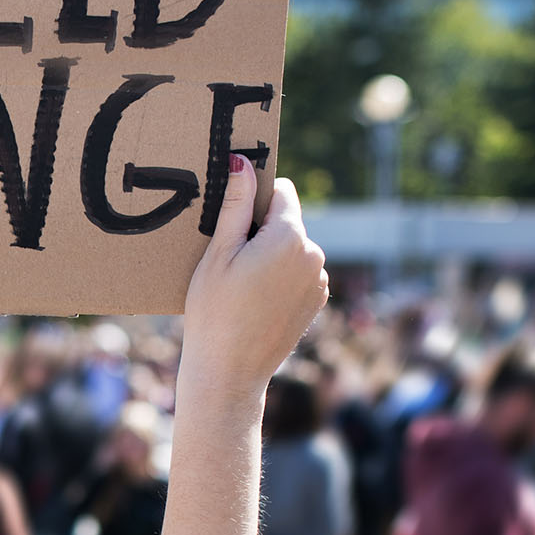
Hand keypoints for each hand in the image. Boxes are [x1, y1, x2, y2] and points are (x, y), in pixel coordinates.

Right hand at [179, 162, 328, 390]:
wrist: (230, 371)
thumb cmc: (215, 311)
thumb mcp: (218, 253)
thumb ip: (235, 205)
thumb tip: (242, 163)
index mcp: (291, 237)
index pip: (281, 191)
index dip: (255, 199)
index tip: (233, 220)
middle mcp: (314, 255)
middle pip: (287, 221)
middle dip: (261, 229)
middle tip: (229, 260)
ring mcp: (319, 280)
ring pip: (293, 248)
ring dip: (271, 254)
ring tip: (241, 285)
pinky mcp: (316, 301)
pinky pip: (298, 273)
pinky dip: (280, 277)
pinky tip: (255, 300)